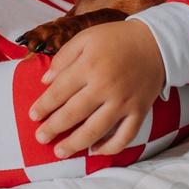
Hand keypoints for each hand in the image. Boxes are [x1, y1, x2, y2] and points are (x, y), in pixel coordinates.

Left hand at [28, 20, 165, 158]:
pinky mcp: (139, 112)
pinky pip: (124, 137)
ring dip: (74, 144)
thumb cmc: (116, 38)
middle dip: (53, 128)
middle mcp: (105, 86)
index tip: (32, 115)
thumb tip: (45, 81)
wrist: (156, 42)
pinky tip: (94, 151)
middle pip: (73, 113)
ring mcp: (123, 101)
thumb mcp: (87, 37)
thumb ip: (64, 56)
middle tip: (40, 137)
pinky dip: (109, 148)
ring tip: (59, 152)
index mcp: (89, 64)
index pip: (60, 90)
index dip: (44, 105)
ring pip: (95, 130)